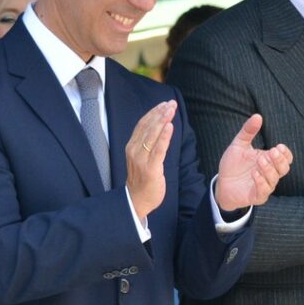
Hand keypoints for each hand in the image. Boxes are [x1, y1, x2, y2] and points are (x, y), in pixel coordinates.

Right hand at [123, 101, 174, 219]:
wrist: (136, 201)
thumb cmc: (142, 179)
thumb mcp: (141, 158)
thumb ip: (148, 144)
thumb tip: (160, 128)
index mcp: (131, 146)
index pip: (142, 124)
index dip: (153, 112)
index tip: (164, 104)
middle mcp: (134, 150)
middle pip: (147, 127)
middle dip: (160, 113)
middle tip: (171, 103)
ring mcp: (141, 159)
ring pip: (152, 135)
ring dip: (163, 120)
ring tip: (171, 110)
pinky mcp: (150, 168)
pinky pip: (158, 149)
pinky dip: (164, 137)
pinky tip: (170, 127)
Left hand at [214, 113, 292, 212]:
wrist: (221, 184)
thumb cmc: (233, 165)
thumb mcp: (239, 145)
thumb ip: (248, 131)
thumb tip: (257, 116)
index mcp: (269, 161)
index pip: (286, 158)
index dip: (286, 153)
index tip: (279, 146)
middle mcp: (269, 174)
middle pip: (284, 168)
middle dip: (280, 160)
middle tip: (272, 151)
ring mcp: (264, 186)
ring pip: (274, 179)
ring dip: (269, 169)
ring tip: (260, 160)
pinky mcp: (257, 196)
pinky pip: (264, 191)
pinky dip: (261, 182)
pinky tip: (254, 173)